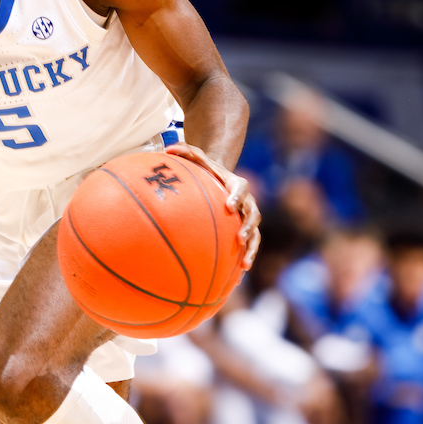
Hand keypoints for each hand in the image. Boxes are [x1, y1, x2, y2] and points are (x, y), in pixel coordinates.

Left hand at [165, 142, 260, 267]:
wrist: (218, 179)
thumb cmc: (204, 170)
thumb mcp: (196, 158)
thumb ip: (184, 151)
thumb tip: (167, 148)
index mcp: (234, 184)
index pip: (241, 188)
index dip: (236, 197)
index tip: (229, 206)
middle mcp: (245, 202)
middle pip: (253, 214)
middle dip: (248, 226)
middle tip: (239, 237)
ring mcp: (246, 218)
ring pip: (255, 234)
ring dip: (251, 248)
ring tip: (245, 264)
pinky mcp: (244, 231)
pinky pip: (248, 246)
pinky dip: (245, 258)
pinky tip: (238, 275)